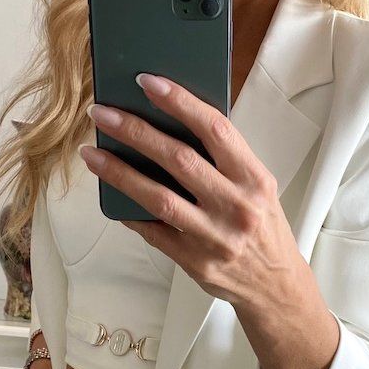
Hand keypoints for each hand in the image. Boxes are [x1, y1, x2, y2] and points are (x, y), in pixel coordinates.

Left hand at [80, 73, 306, 311]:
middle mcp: (236, 206)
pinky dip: (129, 212)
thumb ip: (225, 160)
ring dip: (119, 172)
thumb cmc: (263, 226)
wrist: (276, 285)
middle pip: (178, 159)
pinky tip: (111, 195)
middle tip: (103, 114)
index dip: (180, 102)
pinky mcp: (195, 261)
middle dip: (135, 131)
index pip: (215, 129)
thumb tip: (172, 124)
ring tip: (92, 154)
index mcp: (254, 179)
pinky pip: (153, 231)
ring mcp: (214, 237)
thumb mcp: (258, 187)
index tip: (148, 82)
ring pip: (158, 197)